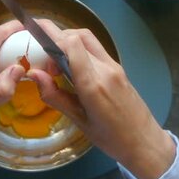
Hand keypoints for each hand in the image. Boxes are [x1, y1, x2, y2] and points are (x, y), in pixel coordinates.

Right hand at [27, 20, 175, 178]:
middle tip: (44, 62)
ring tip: (56, 63)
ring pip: (87, 37)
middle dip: (54, 41)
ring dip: (67, 40)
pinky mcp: (118, 67)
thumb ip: (55, 96)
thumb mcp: (79, 121)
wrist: (146, 142)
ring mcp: (114, 65)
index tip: (38, 59)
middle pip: (77, 36)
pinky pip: (95, 48)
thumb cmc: (112, 139)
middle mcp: (105, 69)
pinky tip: (71, 66)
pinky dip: (78, 48)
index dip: (50, 41)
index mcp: (93, 84)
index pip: (71, 44)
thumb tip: (33, 74)